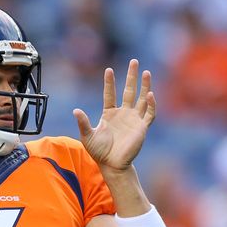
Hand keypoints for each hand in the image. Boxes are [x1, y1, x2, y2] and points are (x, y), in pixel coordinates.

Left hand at [73, 59, 155, 173]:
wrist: (112, 164)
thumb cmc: (99, 151)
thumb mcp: (88, 136)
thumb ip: (83, 123)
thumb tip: (76, 110)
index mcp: (109, 113)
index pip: (110, 94)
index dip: (110, 82)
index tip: (108, 70)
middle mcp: (123, 113)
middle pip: (129, 91)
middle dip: (132, 76)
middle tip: (134, 61)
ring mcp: (133, 119)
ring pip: (141, 99)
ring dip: (144, 86)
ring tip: (146, 72)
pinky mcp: (142, 127)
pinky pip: (149, 113)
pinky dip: (150, 104)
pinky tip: (149, 94)